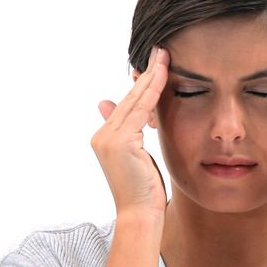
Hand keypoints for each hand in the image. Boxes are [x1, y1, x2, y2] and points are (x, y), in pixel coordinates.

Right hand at [90, 45, 169, 217]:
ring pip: (134, 100)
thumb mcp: (138, 159)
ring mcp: (109, 138)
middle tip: (160, 52)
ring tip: (163, 56)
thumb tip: (120, 111)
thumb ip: (133, 136)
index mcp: (106, 138)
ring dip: (151, 76)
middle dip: (146, 75)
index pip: (127, 105)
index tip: (155, 66)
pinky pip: (141, 109)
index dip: (142, 85)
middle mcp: (103, 135)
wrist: (140, 215)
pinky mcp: (120, 141)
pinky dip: (153, 90)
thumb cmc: (144, 192)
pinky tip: (163, 74)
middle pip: (129, 98)